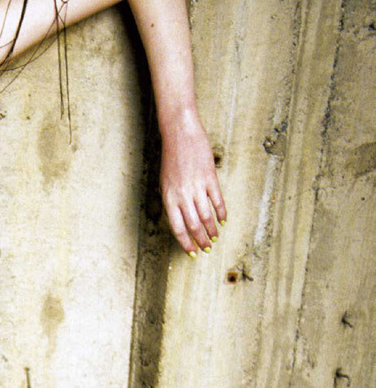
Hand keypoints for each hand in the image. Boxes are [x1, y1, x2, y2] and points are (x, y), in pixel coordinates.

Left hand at [159, 109, 226, 255]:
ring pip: (206, 216)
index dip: (186, 242)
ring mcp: (197, 186)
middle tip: (207, 249)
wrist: (180, 134)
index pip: (178, 228)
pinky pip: (217, 200)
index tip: (192, 252)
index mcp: (169, 198)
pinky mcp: (210, 177)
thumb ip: (172, 202)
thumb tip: (181, 221)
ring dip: (212, 229)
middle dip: (201, 240)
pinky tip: (223, 220)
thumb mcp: (165, 183)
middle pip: (193, 226)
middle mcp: (182, 195)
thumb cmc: (171, 159)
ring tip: (215, 237)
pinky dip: (221, 212)